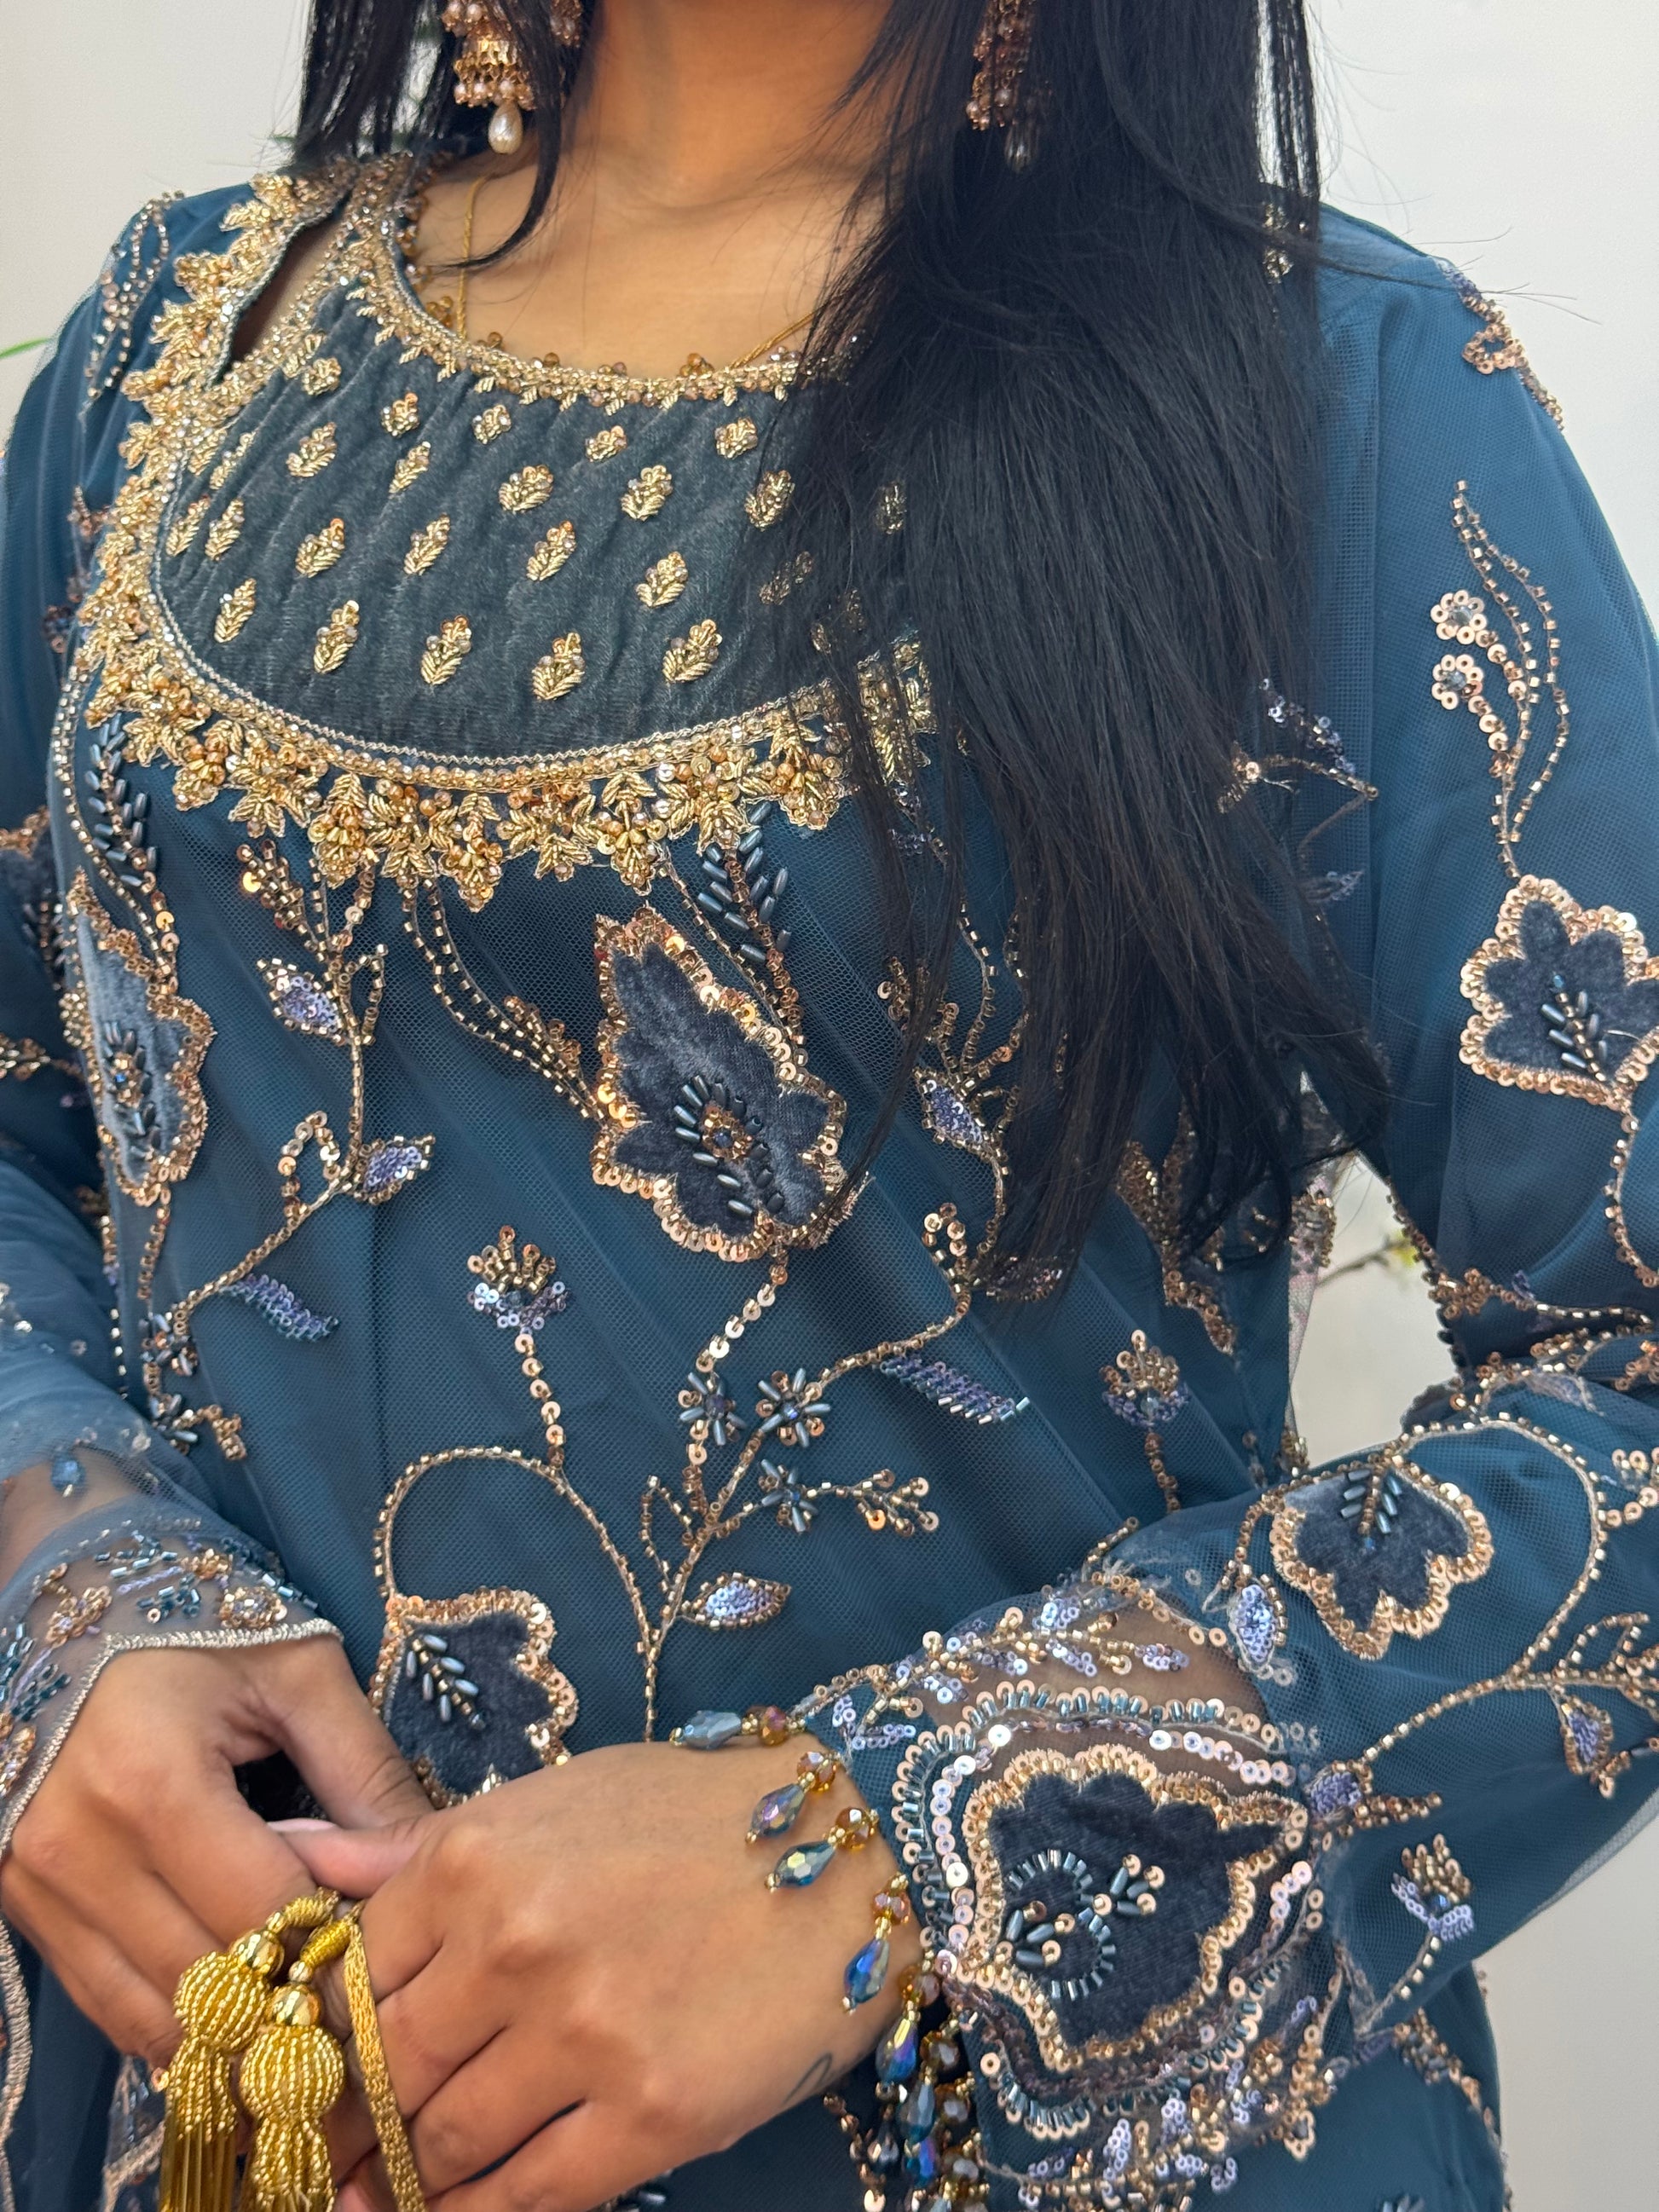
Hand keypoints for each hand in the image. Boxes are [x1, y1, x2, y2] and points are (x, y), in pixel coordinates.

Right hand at [1, 1639, 430, 2064]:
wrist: (74, 1607)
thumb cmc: (200, 1625)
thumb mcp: (299, 1674)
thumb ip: (365, 1773)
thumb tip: (425, 1868)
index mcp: (151, 1780)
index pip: (264, 1915)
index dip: (337, 1950)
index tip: (397, 1959)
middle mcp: (79, 1848)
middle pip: (208, 1980)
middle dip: (292, 2001)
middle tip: (361, 2000)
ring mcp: (36, 1884)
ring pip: (150, 2016)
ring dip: (234, 2030)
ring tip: (304, 2013)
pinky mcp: (20, 1904)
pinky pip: (106, 2002)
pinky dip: (176, 2019)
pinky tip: (237, 2007)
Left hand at [287, 1739, 919, 2211]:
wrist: (844, 1850)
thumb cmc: (685, 1818)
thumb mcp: (546, 1801)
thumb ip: (413, 1851)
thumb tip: (291, 1863)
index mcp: (475, 1858)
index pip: (343, 1982)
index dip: (314, 2045)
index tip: (298, 2082)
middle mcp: (515, 1945)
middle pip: (384, 2075)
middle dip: (346, 2128)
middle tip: (322, 2159)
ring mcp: (583, 2035)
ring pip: (444, 2145)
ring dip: (407, 2180)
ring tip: (379, 2195)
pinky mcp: (651, 2114)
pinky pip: (528, 2197)